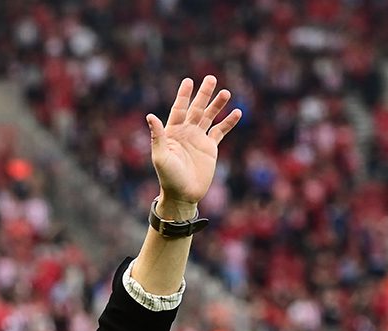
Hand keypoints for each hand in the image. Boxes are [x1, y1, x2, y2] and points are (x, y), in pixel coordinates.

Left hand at [146, 75, 241, 215]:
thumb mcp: (161, 156)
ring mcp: (199, 139)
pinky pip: (221, 131)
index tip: (188, 81)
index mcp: (173, 132)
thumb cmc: (168, 177)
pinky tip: (237, 112)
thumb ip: (157, 136)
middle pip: (196, 109)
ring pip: (210, 117)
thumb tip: (150, 116)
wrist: (183, 194)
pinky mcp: (210, 148)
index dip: (183, 95)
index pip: (179, 109)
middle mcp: (186, 132)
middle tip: (211, 78)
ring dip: (217, 105)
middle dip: (203, 94)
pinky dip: (229, 122)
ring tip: (226, 92)